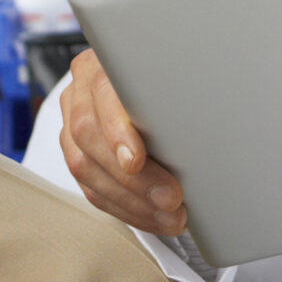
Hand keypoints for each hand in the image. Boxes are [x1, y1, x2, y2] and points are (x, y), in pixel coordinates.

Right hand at [56, 48, 188, 235]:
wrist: (145, 85)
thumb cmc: (167, 80)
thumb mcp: (173, 75)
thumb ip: (176, 91)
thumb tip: (211, 120)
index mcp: (99, 63)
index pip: (100, 91)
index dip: (116, 129)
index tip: (137, 161)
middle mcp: (78, 92)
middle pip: (89, 136)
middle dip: (133, 178)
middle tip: (171, 198)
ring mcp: (70, 124)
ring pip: (85, 168)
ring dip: (132, 201)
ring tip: (170, 217)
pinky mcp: (76, 155)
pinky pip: (92, 189)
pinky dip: (126, 209)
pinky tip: (153, 218)